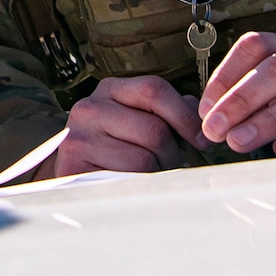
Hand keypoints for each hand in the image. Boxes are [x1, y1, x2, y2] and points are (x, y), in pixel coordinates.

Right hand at [42, 75, 203, 177]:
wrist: (74, 173)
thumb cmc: (115, 148)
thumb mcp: (138, 121)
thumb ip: (167, 112)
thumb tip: (197, 109)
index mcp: (110, 90)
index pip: (154, 89)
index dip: (185, 116)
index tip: (201, 140)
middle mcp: (90, 107)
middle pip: (154, 129)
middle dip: (172, 153)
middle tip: (170, 163)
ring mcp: (80, 136)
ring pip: (143, 158)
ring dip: (156, 172)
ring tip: (149, 173)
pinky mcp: (75, 165)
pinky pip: (126, 179)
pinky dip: (138, 186)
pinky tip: (132, 183)